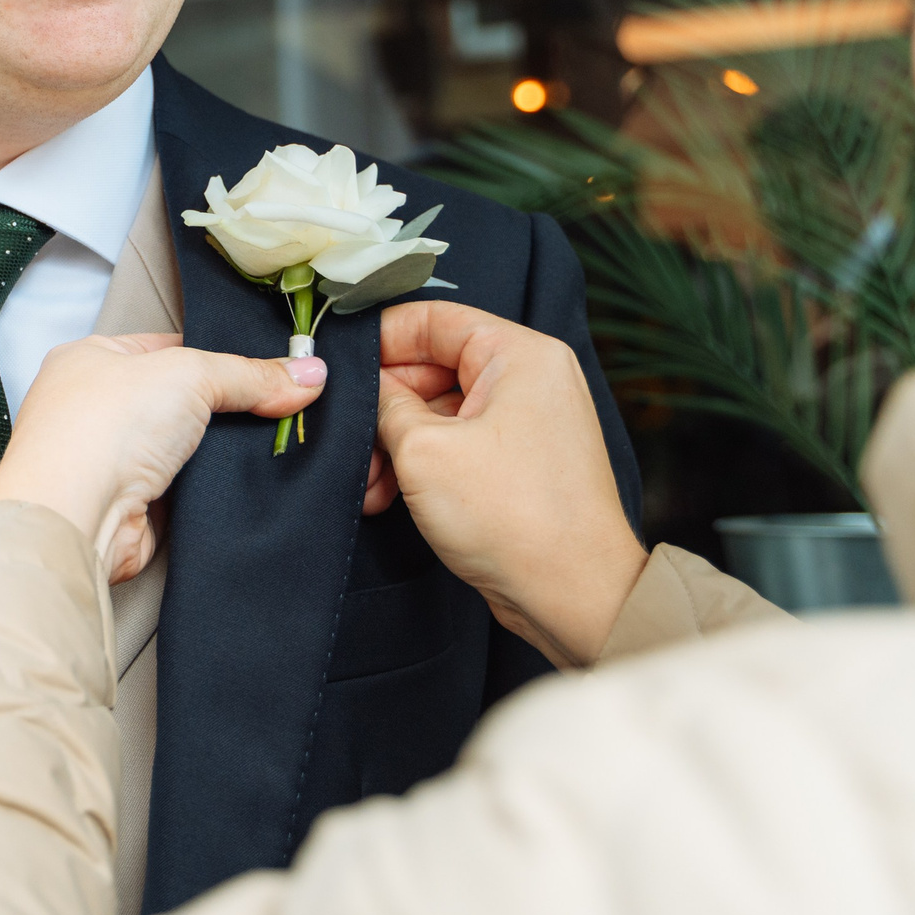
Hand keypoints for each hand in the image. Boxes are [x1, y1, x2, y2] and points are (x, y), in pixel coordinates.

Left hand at [0, 333, 326, 583]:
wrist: (74, 518)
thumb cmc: (102, 428)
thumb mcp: (189, 374)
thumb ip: (250, 374)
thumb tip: (310, 373)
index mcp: (92, 359)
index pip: (168, 347)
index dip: (219, 355)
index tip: (273, 365)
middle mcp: (95, 409)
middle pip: (181, 400)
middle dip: (227, 406)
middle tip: (286, 404)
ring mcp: (112, 461)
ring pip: (187, 448)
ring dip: (223, 452)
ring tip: (280, 441)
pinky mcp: (134, 509)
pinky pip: (189, 491)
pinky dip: (216, 489)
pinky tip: (252, 481)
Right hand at [374, 302, 646, 666]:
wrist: (575, 596)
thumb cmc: (514, 517)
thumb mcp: (423, 449)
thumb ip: (384, 404)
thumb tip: (364, 385)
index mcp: (520, 354)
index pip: (434, 318)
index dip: (380, 340)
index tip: (340, 367)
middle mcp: (531, 379)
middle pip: (433, 368)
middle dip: (384, 409)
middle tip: (350, 442)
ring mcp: (528, 423)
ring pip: (440, 412)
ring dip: (397, 445)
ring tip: (369, 485)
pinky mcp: (521, 463)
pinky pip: (458, 445)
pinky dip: (422, 466)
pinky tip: (388, 498)